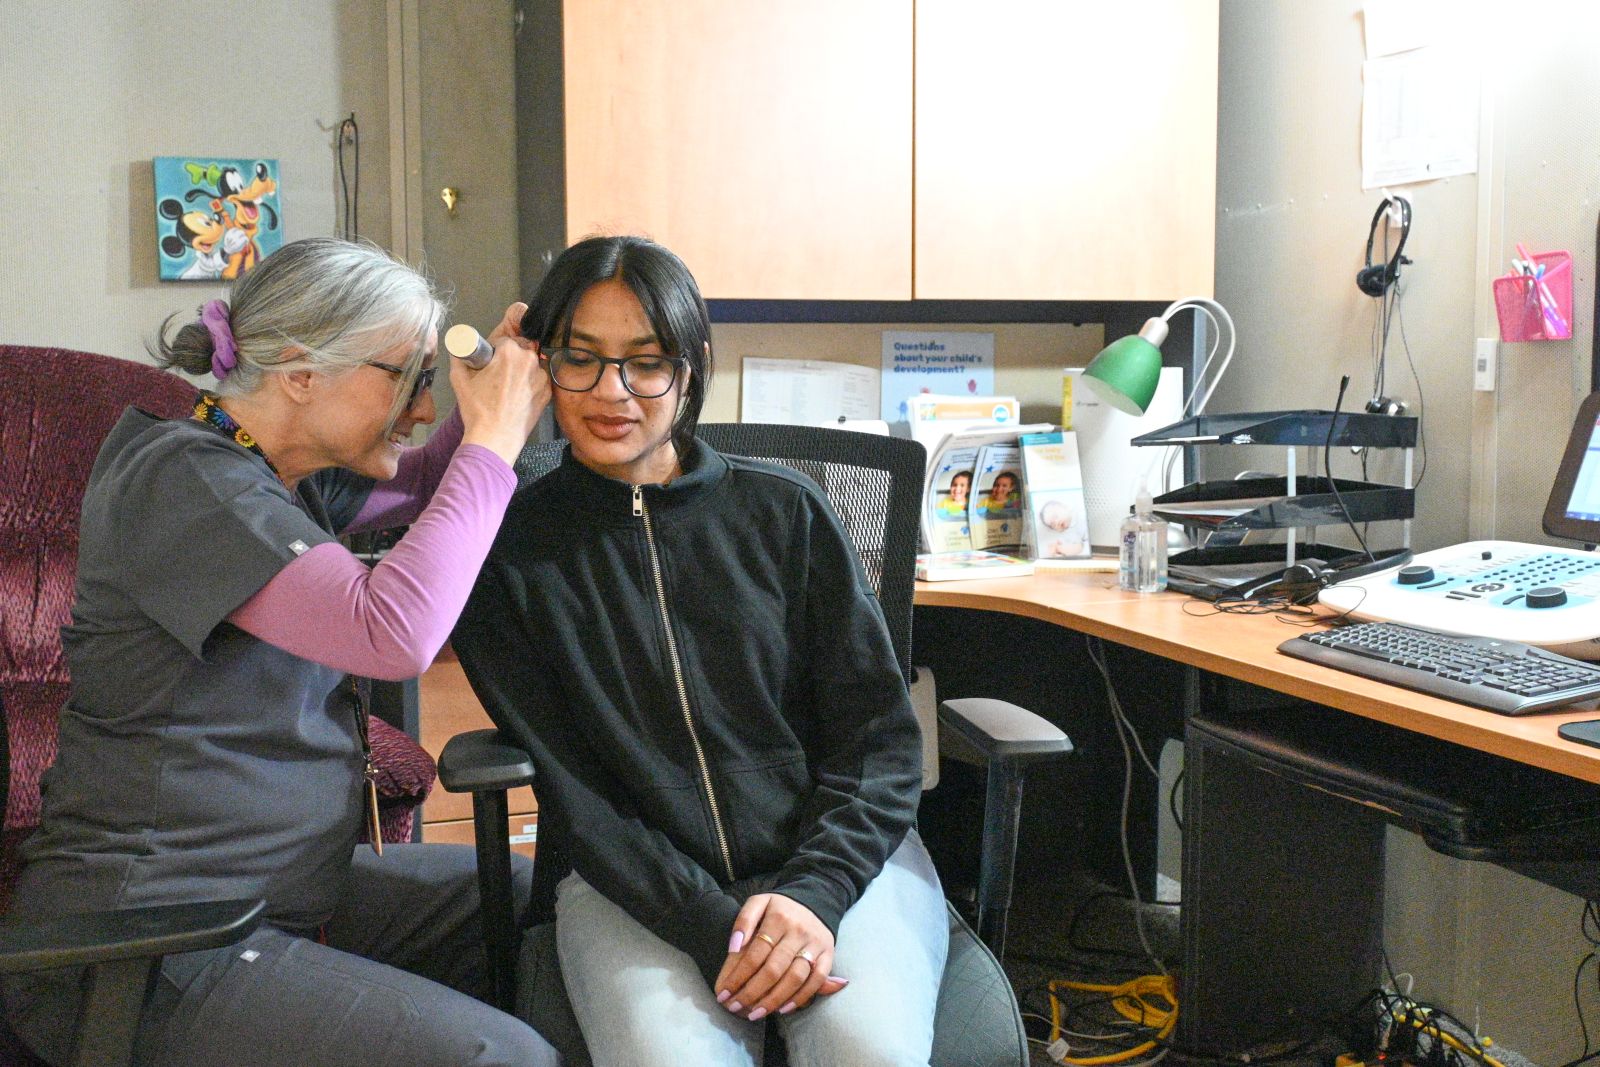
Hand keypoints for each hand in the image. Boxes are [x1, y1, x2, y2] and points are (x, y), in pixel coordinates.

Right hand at [452, 301, 549, 464]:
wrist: (494, 438)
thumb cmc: (477, 410)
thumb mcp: (459, 378)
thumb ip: (459, 356)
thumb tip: (458, 347)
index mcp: (510, 352)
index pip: (505, 339)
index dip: (495, 350)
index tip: (490, 361)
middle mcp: (530, 361)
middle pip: (521, 349)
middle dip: (510, 358)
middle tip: (498, 375)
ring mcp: (542, 378)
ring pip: (532, 364)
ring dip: (522, 370)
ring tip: (507, 388)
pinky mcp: (548, 393)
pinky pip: (539, 380)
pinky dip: (530, 384)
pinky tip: (517, 396)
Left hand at [713, 894, 846, 1020]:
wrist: (815, 900)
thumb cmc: (779, 908)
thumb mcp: (759, 903)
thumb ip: (744, 920)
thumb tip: (734, 947)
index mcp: (778, 918)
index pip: (755, 953)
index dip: (738, 976)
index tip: (723, 994)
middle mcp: (798, 932)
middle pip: (774, 969)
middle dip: (752, 992)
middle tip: (735, 1007)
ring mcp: (815, 944)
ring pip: (795, 978)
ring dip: (774, 1000)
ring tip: (755, 1014)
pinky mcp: (828, 955)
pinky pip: (816, 980)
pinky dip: (801, 997)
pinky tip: (783, 1009)